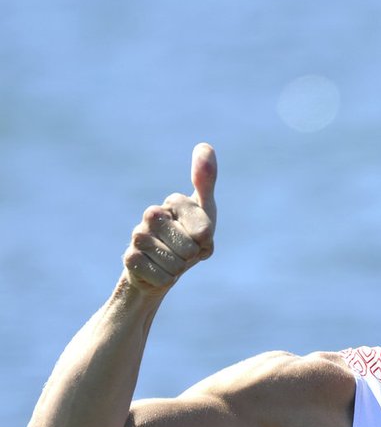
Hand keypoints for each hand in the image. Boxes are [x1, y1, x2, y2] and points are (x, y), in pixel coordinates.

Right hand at [123, 143, 217, 292]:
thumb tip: (205, 146)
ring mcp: (138, 235)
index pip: (204, 231)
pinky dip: (165, 280)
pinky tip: (156, 271)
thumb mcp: (204, 213)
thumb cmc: (187, 238)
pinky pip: (162, 278)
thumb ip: (206, 182)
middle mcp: (152, 214)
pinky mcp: (129, 259)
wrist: (159, 268)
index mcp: (173, 202)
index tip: (197, 238)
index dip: (205, 242)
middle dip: (191, 258)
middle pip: (189, 249)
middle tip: (182, 252)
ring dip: (178, 270)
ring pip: (175, 264)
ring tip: (170, 261)